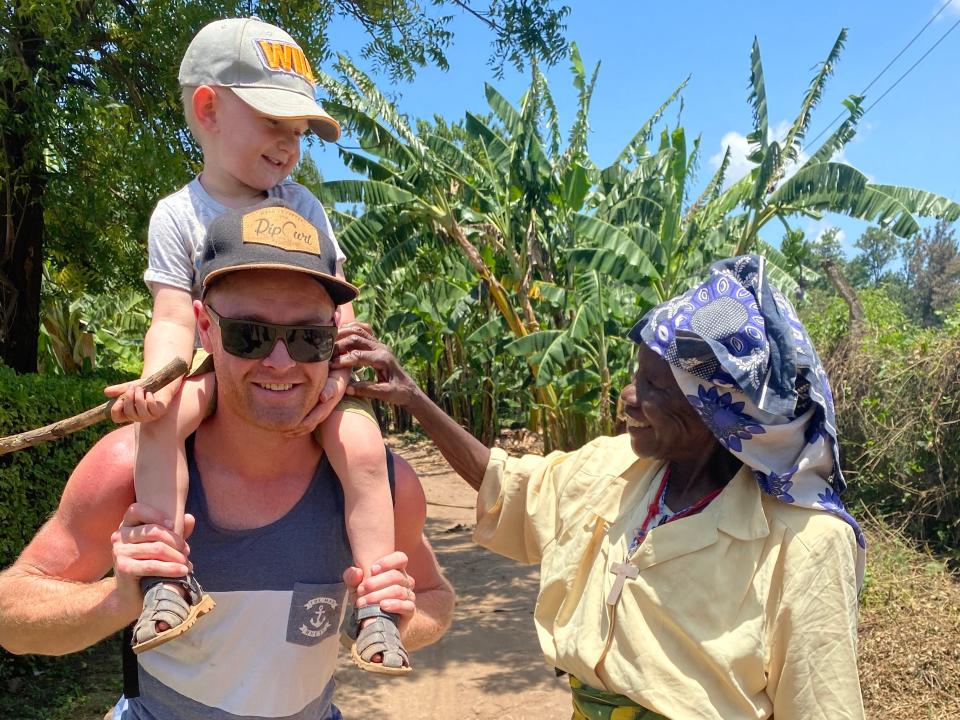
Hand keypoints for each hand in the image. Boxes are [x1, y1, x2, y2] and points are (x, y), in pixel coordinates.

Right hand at [104, 376, 181, 423]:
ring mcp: (149, 416)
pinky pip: (152, 408)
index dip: (115, 410)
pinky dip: (149, 399)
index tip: (119, 399)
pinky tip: (150, 393)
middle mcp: (138, 416)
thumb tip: (105, 392)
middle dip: (129, 397)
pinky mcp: (159, 412)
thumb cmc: (144, 387)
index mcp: (129, 412)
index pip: (116, 418)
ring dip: (139, 397)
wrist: (161, 383)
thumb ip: (118, 390)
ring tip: (141, 388)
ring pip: (140, 411)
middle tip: (132, 386)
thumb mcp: (130, 387)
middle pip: (128, 412)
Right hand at [111, 503, 194, 618]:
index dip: (156, 514)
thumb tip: (189, 518)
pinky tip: (183, 571)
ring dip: (177, 557)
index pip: (136, 509)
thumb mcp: (163, 544)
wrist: (130, 595)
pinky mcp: (123, 568)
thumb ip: (175, 530)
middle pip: (154, 531)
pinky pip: (153, 565)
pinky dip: (171, 568)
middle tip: (187, 551)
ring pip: (156, 549)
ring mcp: (119, 552)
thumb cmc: (149, 563)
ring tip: (187, 564)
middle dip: (176, 541)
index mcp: (126, 525)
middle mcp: (119, 536)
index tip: (174, 525)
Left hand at [283, 372, 346, 436]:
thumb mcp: (333, 385)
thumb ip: (329, 390)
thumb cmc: (334, 383)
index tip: (286, 427)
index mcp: (323, 409)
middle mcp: (322, 415)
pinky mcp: (317, 414)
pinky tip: (290, 429)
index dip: (297, 426)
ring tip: (283, 433)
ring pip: (308, 428)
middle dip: (294, 431)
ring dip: (296, 432)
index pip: (309, 421)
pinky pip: (309, 425)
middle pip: (307, 427)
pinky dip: (299, 429)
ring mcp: (320, 416)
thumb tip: (323, 397)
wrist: (339, 383)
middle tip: (280, 431)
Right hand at [331, 323, 418, 407]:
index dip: (342, 360)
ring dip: (343, 334)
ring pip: (359, 331)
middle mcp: (382, 348)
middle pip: (356, 338)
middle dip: (339, 345)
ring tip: (329, 343)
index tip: (330, 366)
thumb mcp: (384, 394)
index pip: (358, 355)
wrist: (409, 389)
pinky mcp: (377, 345)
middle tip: (325, 354)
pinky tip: (340, 334)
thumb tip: (347, 389)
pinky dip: (350, 329)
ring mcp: (380, 344)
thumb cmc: (398, 393)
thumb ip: (366, 390)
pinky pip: (363, 331)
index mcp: (383, 359)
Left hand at [342, 551, 415, 631]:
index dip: (388, 562)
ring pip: (399, 591)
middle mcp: (405, 581)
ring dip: (379, 596)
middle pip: (396, 576)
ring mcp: (409, 596)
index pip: (400, 558)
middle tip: (361, 590)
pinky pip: (407, 606)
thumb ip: (352, 577)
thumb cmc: (366, 599)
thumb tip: (356, 571)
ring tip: (364, 602)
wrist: (373, 622)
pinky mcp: (410, 611)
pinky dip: (394, 605)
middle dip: (376, 582)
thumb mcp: (355, 588)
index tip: (372, 569)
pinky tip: (383, 606)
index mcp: (395, 570)